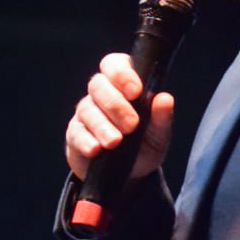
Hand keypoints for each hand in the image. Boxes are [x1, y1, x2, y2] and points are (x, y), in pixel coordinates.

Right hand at [64, 52, 175, 180]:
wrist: (128, 174)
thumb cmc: (143, 145)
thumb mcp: (158, 135)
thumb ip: (162, 118)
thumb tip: (164, 98)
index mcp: (123, 84)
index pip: (115, 65)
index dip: (122, 74)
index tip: (136, 92)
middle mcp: (101, 94)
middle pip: (98, 85)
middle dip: (115, 105)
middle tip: (132, 125)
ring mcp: (86, 113)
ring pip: (87, 110)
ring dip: (102, 126)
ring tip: (115, 142)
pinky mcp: (75, 134)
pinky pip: (76, 133)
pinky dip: (86, 141)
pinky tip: (96, 150)